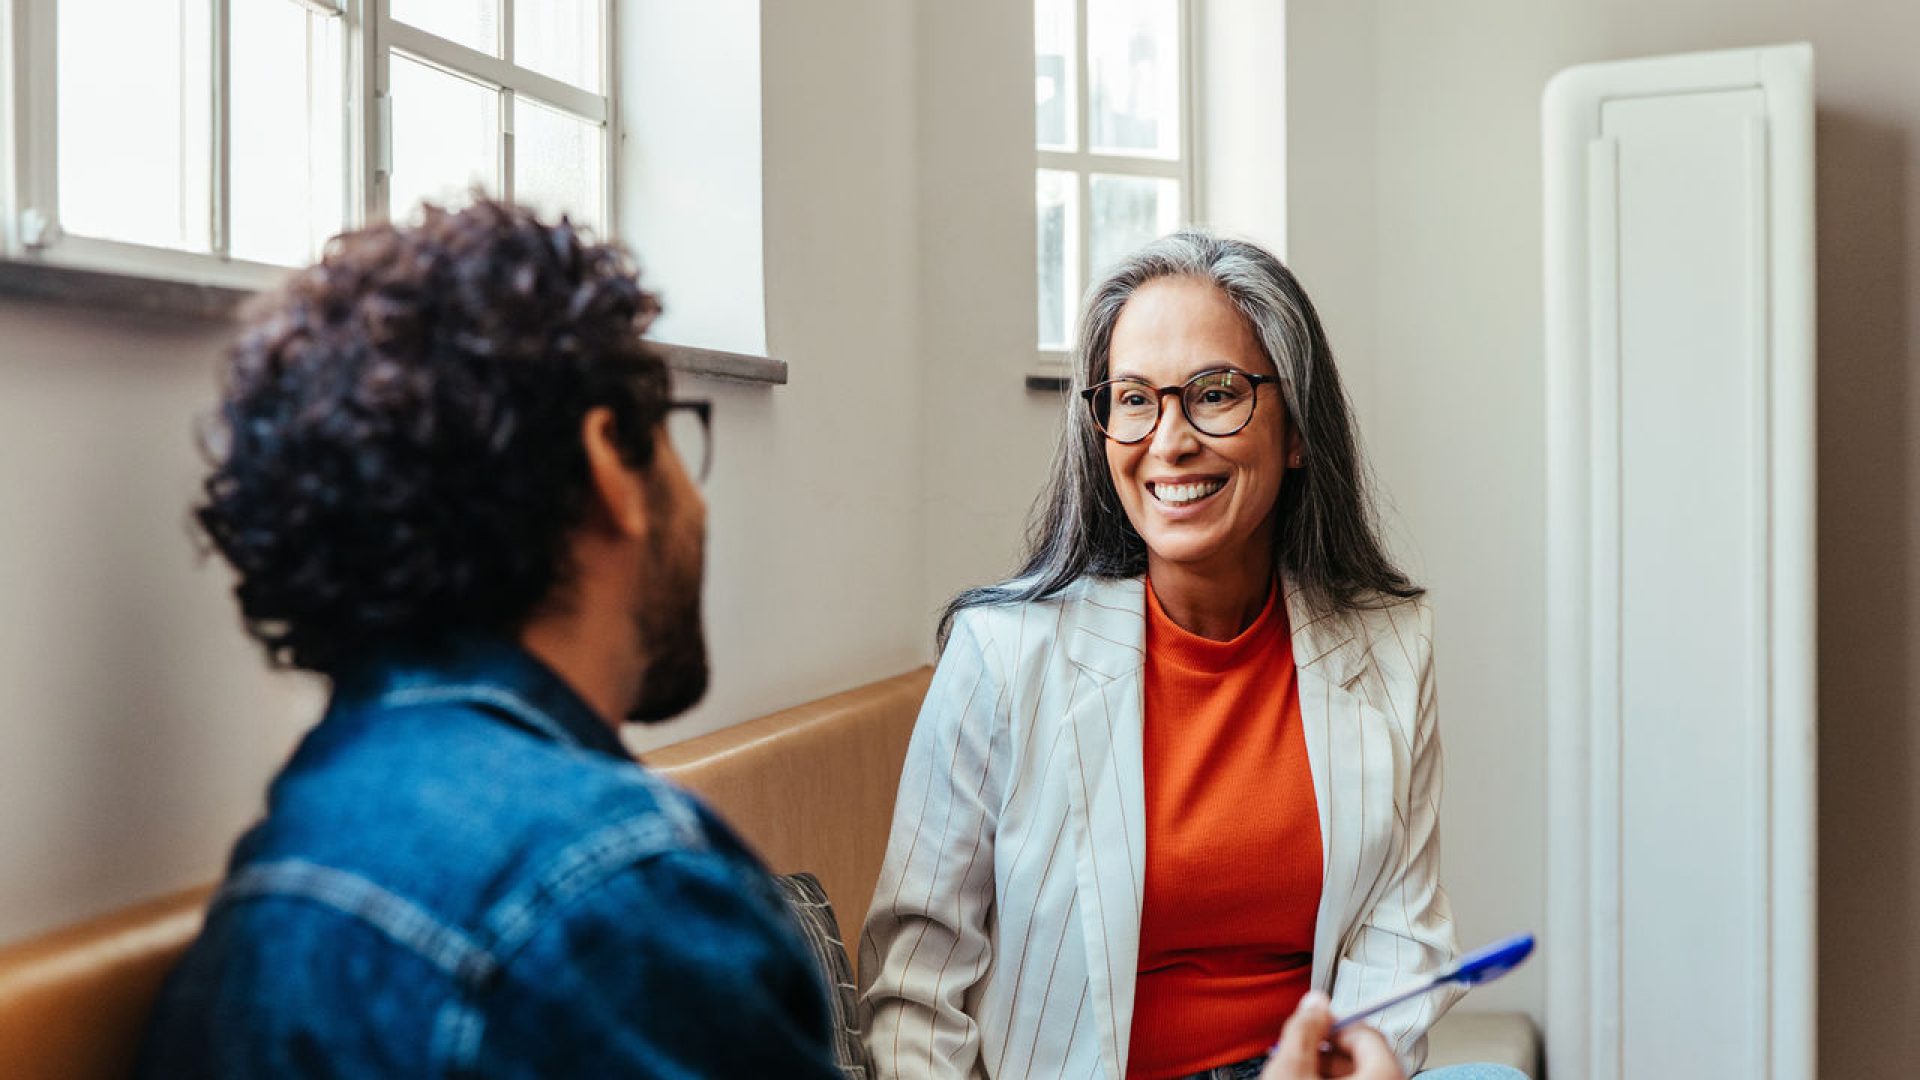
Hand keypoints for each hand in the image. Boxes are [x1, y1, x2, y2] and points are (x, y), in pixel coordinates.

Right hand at [1258, 991, 1406, 1079]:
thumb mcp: (1291, 1068)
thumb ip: (1304, 1028)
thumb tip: (1315, 1002)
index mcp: (1383, 1076)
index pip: (1368, 1033)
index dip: (1334, 1024)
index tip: (1314, 1027)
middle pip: (1368, 1057)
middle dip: (1331, 1049)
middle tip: (1304, 1053)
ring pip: (1363, 1075)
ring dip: (1332, 1069)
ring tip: (1303, 1073)